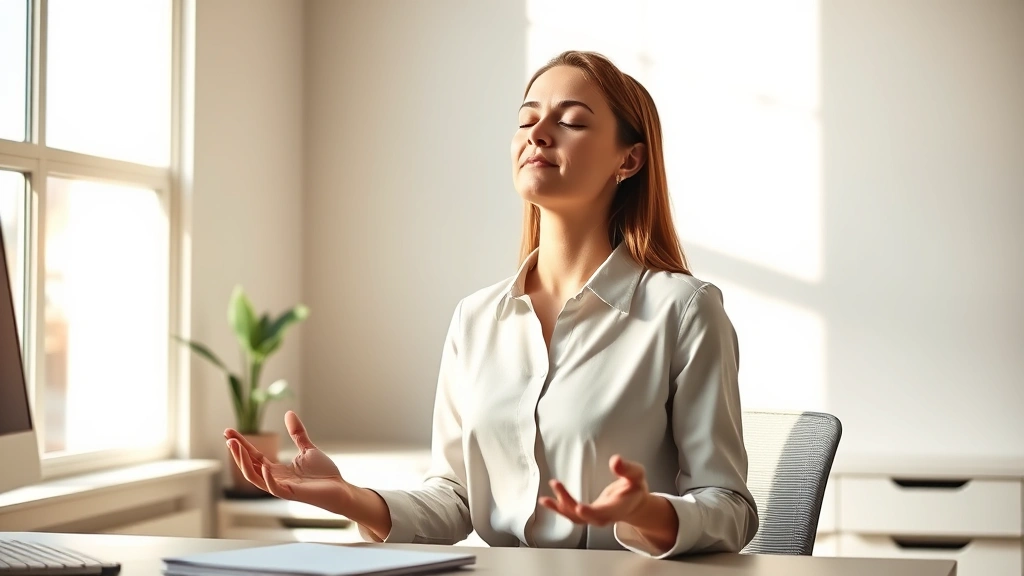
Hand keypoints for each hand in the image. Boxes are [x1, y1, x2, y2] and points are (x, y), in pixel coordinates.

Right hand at [225, 411, 351, 514]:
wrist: (340, 489)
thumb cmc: (324, 473)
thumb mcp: (307, 448)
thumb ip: (296, 433)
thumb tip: (288, 413)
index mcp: (276, 469)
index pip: (254, 455)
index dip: (241, 444)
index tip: (228, 432)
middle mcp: (275, 478)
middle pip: (249, 465)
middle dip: (237, 452)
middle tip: (227, 436)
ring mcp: (282, 487)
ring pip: (254, 477)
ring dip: (243, 462)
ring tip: (235, 446)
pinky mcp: (291, 494)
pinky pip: (274, 488)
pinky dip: (268, 478)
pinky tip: (264, 467)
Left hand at [539, 454, 649, 526]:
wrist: (635, 504)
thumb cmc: (635, 488)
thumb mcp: (637, 474)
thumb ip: (627, 469)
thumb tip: (615, 460)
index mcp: (617, 507)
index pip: (603, 512)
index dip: (590, 512)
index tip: (579, 507)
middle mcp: (604, 516)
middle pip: (584, 516)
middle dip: (568, 503)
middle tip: (557, 485)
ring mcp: (594, 518)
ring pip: (575, 518)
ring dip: (559, 508)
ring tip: (545, 498)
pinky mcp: (587, 515)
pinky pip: (571, 515)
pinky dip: (558, 509)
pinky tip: (546, 501)